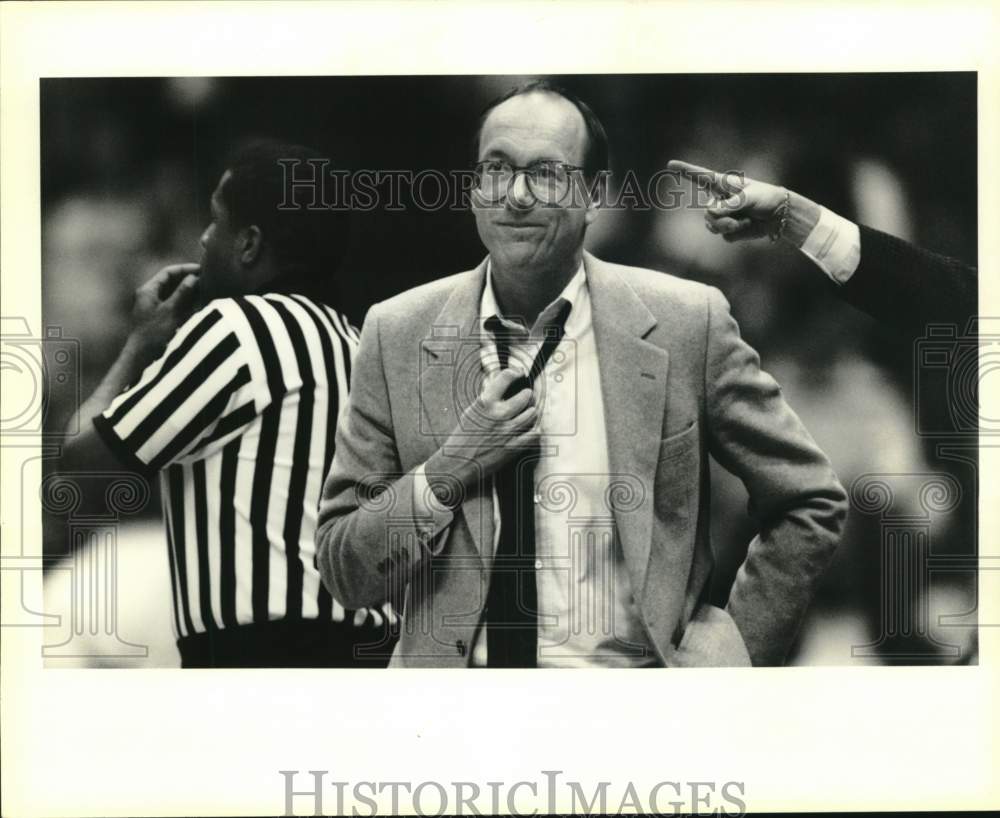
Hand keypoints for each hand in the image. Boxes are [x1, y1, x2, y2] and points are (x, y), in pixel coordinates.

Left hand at [128, 263, 200, 362]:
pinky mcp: (162, 318)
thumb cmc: (154, 332)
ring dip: (190, 292)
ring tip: (206, 290)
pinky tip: (199, 304)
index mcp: (148, 290)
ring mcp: (156, 308)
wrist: (142, 356)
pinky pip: (177, 306)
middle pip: (172, 282)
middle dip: (188, 280)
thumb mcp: (170, 310)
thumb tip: (193, 278)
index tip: (201, 269)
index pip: (168, 273)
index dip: (184, 269)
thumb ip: (182, 293)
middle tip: (206, 279)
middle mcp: (151, 296)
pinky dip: (188, 303)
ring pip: (175, 294)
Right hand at [424, 368, 538, 505]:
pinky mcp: (514, 447)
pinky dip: (535, 430)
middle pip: (526, 395)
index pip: (506, 377)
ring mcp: (508, 431)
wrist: (456, 463)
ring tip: (526, 413)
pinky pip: (535, 433)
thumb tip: (501, 385)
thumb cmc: (461, 438)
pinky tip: (529, 429)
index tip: (519, 374)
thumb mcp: (471, 411)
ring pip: (532, 413)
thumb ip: (488, 399)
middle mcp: (498, 414)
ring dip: (531, 412)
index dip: (516, 373)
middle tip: (525, 397)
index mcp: (485, 402)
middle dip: (527, 395)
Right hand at [668, 159, 796, 243]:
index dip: (684, 170)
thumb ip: (729, 205)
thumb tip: (710, 213)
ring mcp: (723, 215)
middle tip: (737, 219)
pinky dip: (737, 234)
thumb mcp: (749, 198)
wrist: (780, 215)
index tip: (670, 164)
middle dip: (721, 219)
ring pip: (712, 226)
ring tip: (745, 222)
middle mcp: (720, 200)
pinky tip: (748, 226)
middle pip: (707, 213)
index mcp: (723, 185)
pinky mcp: (729, 229)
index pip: (700, 177)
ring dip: (728, 227)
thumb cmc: (766, 198)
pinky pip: (724, 236)